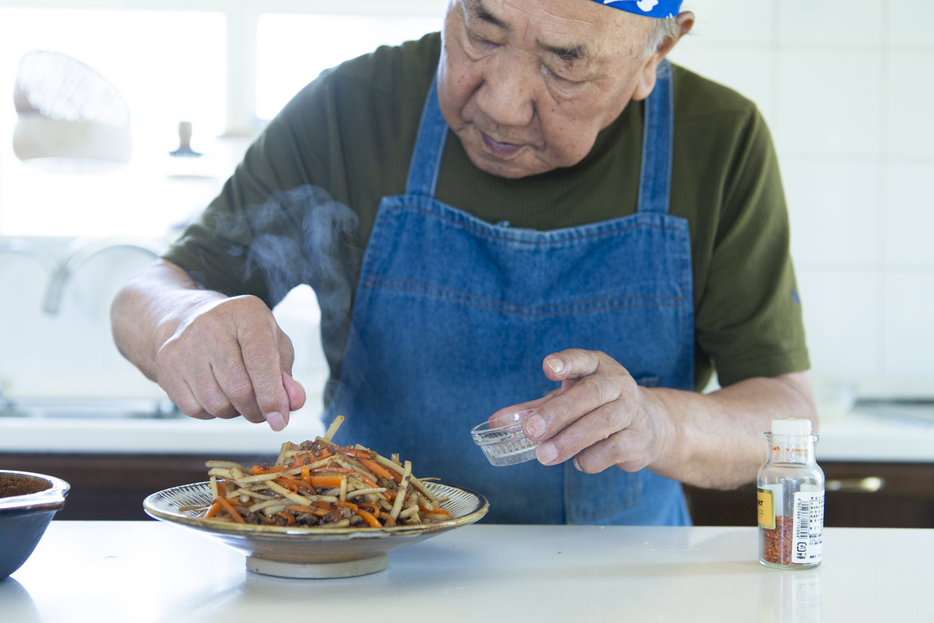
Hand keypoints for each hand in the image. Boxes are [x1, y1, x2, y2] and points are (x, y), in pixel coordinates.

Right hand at [152, 294, 305, 430]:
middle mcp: (210, 325)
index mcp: (245, 313)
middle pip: (238, 388)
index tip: (280, 419)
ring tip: (238, 396)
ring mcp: (184, 345)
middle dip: (256, 410)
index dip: (272, 395)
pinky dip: (212, 412)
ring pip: (216, 404)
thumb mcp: (273, 343)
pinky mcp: (167, 366)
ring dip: (234, 412)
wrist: (190, 320)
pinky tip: (216, 393)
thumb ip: (286, 374)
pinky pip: (195, 409)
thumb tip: (294, 402)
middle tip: (263, 412)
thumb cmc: (242, 335)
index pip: (260, 360)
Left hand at [489, 349, 671, 473]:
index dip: (567, 362)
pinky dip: (591, 457)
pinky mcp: (638, 439)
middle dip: (558, 412)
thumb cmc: (596, 407)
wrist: (650, 426)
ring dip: (570, 440)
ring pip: (602, 422)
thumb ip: (533, 409)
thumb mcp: (567, 400)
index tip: (548, 367)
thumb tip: (495, 423)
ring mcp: (632, 410)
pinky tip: (577, 462)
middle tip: (531, 431)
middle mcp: (617, 383)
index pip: (582, 359)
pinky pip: (614, 448)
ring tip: (544, 456)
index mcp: (597, 367)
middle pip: (590, 394)